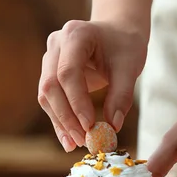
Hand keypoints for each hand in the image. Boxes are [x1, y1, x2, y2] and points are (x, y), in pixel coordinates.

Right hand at [38, 20, 147, 150]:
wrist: (117, 32)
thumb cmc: (125, 46)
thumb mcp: (130, 67)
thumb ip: (121, 95)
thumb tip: (112, 126)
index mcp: (75, 34)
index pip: (68, 72)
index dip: (76, 101)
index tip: (90, 126)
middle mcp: (56, 44)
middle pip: (51, 85)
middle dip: (66, 116)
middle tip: (83, 139)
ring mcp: (49, 58)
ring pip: (46, 95)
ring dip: (60, 121)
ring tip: (77, 143)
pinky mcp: (49, 73)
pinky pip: (50, 99)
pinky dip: (59, 120)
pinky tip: (69, 139)